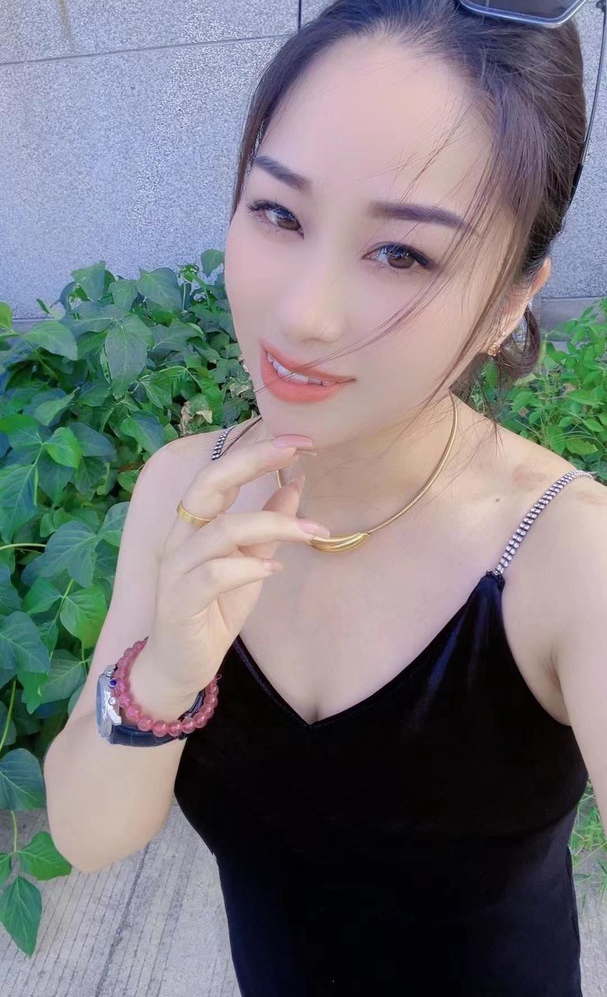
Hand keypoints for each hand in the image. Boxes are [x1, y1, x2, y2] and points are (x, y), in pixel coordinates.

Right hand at [144, 433, 329, 696]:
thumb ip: (268, 528)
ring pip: (221, 530)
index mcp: (195, 524)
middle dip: (253, 463)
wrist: (181, 666)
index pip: (220, 475)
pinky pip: (213, 574)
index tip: (298, 440)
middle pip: (208, 485)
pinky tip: (273, 570)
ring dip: (272, 524)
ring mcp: (176, 568)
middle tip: (296, 452)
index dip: (255, 453)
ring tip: (311, 530)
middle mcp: (180, 538)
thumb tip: (296, 485)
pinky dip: (247, 568)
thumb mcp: (250, 564)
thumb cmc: (214, 610)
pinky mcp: (179, 600)